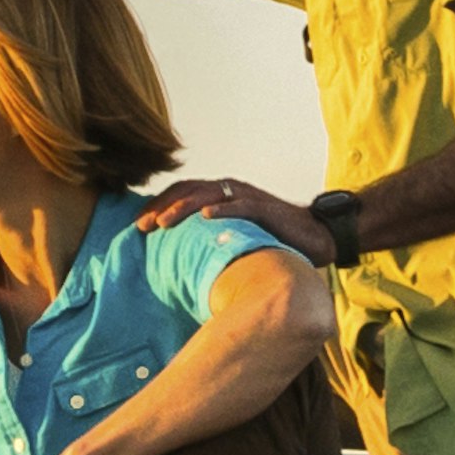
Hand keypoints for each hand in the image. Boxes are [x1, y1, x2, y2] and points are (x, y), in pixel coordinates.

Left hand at [136, 174, 334, 262]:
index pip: (181, 193)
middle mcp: (230, 191)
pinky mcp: (265, 208)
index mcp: (220, 196)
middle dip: (161, 207)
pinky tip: (205, 217)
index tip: (138, 225)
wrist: (316, 237)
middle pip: (186, 191)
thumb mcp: (236, 238)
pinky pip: (240, 205)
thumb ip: (212, 241)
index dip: (158, 206)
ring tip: (163, 223)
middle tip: (141, 226)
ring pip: (207, 195)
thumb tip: (184, 263)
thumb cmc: (273, 240)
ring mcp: (247, 197)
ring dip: (182, 208)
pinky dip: (222, 209)